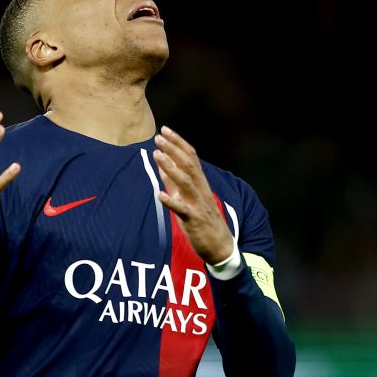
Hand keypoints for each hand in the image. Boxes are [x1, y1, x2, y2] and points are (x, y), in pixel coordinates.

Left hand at [153, 126, 233, 263]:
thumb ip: (173, 181)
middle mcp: (200, 190)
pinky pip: (182, 209)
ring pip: (186, 182)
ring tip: (156, 155)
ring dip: (171, 168)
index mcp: (199, 183)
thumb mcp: (186, 197)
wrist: (220, 246)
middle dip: (173, 149)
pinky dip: (171, 201)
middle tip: (158, 138)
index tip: (165, 130)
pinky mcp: (194, 220)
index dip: (178, 143)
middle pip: (188, 164)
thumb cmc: (201, 220)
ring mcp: (198, 204)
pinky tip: (159, 195)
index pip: (190, 157)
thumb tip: (161, 163)